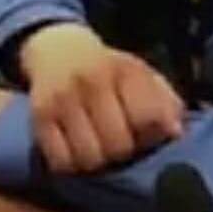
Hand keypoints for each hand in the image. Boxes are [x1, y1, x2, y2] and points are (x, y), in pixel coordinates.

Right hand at [20, 23, 183, 173]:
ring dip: (96, 161)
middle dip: (123, 151)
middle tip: (117, 141)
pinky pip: (60, 161)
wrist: (58, 48)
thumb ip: (165, 103)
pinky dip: (70, 163)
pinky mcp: (38, 115)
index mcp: (125, 70)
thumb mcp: (142, 75)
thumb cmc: (109, 71)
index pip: (149, 118)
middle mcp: (92, 80)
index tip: (144, 131)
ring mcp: (62, 98)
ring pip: (89, 159)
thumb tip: (173, 134)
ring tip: (97, 146)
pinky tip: (75, 148)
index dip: (150, 134)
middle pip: (119, 145)